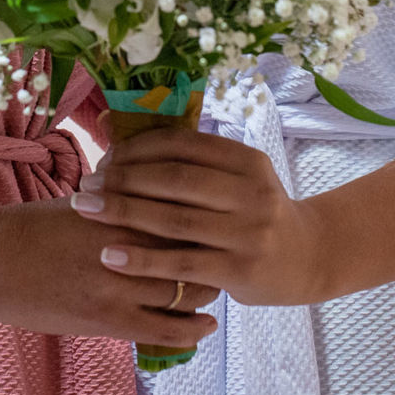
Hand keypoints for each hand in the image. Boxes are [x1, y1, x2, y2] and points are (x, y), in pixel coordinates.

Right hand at [0, 196, 219, 348]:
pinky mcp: (108, 320)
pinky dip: (192, 329)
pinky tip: (204, 327)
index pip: (184, 212)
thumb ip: (125, 203)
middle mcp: (126, 244)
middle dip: (212, 254)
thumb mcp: (84, 202)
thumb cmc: (34, 228)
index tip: (217, 222)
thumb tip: (160, 194)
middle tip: (223, 256)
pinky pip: (166, 330)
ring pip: (187, 290)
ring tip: (213, 289)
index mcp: (121, 208)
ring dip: (205, 291)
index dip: (207, 219)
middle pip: (194, 250)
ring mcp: (119, 285)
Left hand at [72, 121, 327, 305]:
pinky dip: (141, 259)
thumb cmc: (254, 213)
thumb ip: (190, 160)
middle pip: (174, 179)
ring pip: (174, 220)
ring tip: (86, 213)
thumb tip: (113, 125)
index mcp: (247, 161)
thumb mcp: (237, 178)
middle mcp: (252, 192)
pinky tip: (109, 256)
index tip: (104, 159)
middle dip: (123, 180)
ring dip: (123, 214)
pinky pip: (181, 264)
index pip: (183, 145)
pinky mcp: (240, 270)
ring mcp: (248, 232)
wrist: (308, 258)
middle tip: (86, 187)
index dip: (137, 149)